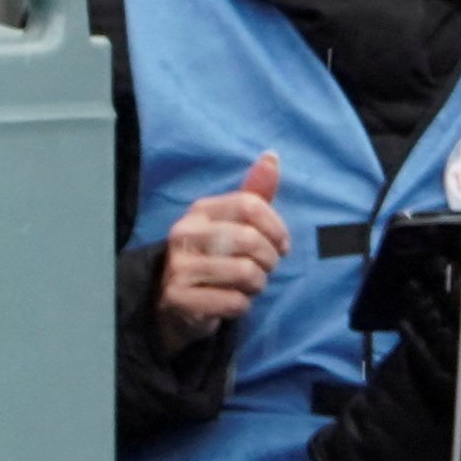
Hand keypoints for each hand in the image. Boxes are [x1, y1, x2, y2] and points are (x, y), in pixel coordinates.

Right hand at [153, 151, 285, 345]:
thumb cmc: (215, 258)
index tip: (282, 245)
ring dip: (257, 284)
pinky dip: (241, 305)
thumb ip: (254, 193)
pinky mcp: (178, 298)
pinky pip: (232, 301)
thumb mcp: (234, 223)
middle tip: (264, 269)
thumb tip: (272, 155)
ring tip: (248, 285)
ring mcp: (178, 267)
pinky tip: (231, 301)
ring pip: (244, 272)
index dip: (276, 227)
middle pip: (249, 239)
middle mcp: (184, 234)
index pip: (250, 205)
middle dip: (269, 260)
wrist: (177, 303)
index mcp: (199, 211)